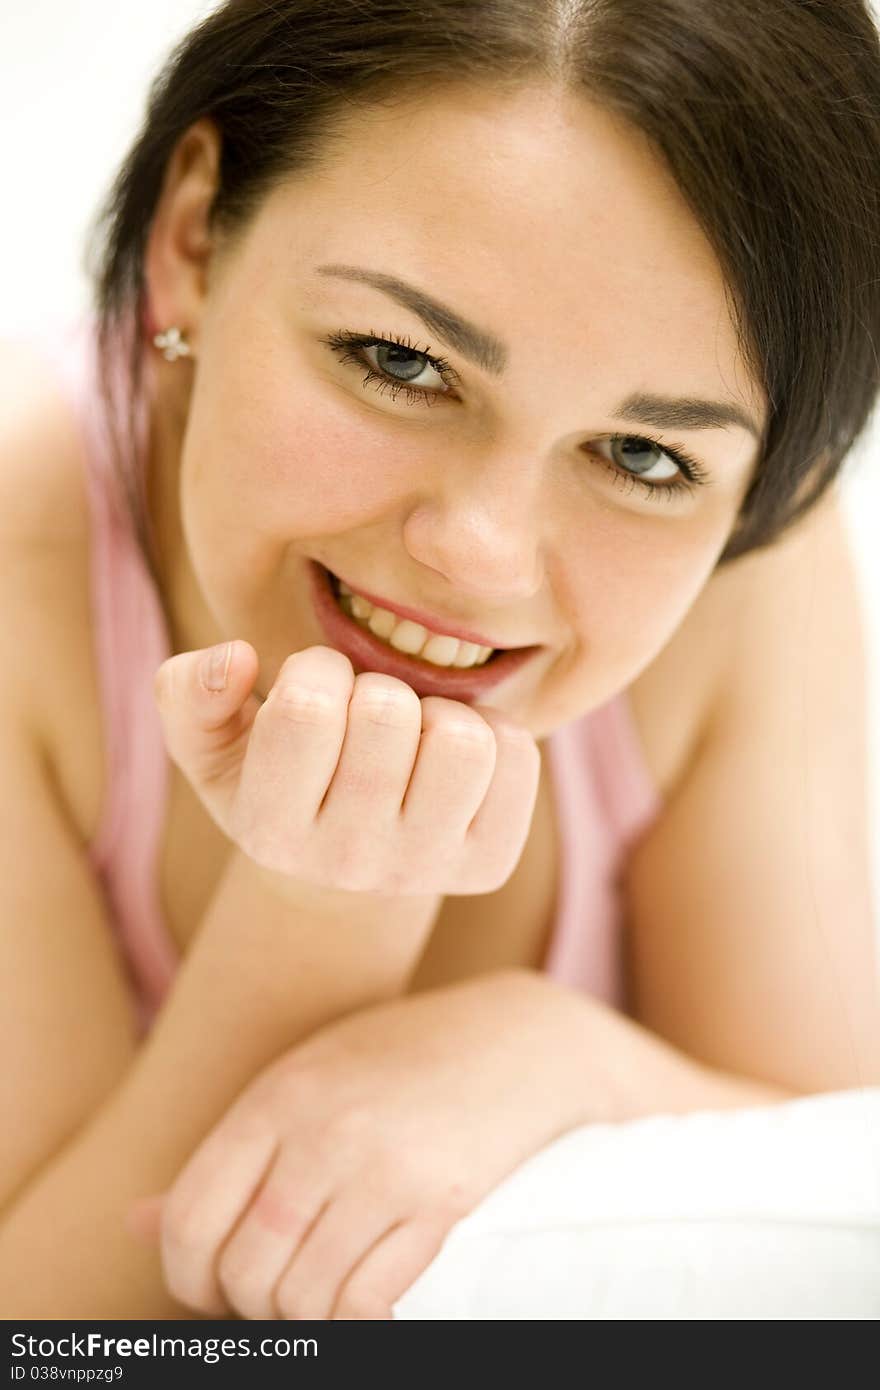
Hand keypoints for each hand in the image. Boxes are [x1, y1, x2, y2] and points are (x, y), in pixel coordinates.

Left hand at [128, 971, 576, 1319]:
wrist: (522, 1039)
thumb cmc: (401, 1058)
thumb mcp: (308, 1079)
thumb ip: (231, 1154)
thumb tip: (136, 1224)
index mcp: (279, 1095)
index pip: (192, 1218)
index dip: (185, 1275)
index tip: (210, 1283)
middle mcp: (324, 1133)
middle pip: (245, 1273)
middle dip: (250, 1303)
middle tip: (274, 1289)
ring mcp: (386, 1172)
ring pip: (305, 1301)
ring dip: (305, 1315)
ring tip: (319, 1286)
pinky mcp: (443, 1208)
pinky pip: (368, 1305)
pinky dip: (356, 1316)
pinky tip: (363, 1290)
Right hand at [154, 642, 539, 896]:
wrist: (346, 868)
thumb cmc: (276, 778)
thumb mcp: (211, 743)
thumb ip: (188, 694)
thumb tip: (235, 657)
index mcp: (270, 830)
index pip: (306, 710)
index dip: (317, 669)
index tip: (317, 687)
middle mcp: (347, 863)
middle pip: (388, 715)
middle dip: (377, 687)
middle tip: (367, 712)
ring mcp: (425, 868)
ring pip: (463, 742)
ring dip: (439, 711)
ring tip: (414, 731)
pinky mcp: (491, 864)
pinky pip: (517, 757)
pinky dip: (493, 731)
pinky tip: (452, 753)